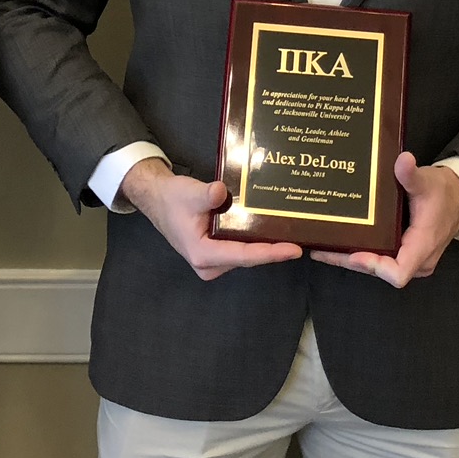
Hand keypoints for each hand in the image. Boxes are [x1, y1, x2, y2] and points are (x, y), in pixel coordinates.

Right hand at [120, 157, 303, 281]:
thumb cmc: (172, 198)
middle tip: (301, 238)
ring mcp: (214, 261)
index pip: (243, 255)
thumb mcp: (189, 193)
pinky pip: (241, 250)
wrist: (157, 199)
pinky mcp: (217, 253)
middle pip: (248, 258)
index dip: (269, 253)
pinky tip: (272, 230)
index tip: (294, 250)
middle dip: (273, 250)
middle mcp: (209, 264)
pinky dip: (255, 241)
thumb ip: (206, 194)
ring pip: (246, 255)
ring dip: (265, 245)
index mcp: (203, 254)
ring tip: (292, 233)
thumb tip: (223, 192)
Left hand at [311, 153, 458, 287]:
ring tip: (322, 247)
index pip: (398, 273)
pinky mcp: (405, 253)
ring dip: (352, 258)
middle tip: (321, 248)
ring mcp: (411, 259)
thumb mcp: (428, 180)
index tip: (354, 253)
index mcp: (422, 245)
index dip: (374, 266)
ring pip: (379, 267)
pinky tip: (340, 241)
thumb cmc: (443, 191)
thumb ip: (412, 174)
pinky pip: (382, 259)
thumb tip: (403, 160)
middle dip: (352, 261)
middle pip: (381, 270)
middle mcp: (417, 260)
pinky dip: (362, 252)